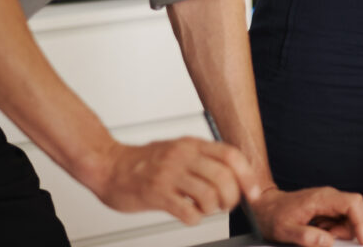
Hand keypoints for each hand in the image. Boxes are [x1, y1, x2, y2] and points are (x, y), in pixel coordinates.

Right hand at [89, 137, 260, 224]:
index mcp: (192, 144)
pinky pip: (187, 211)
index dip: (247, 176)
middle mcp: (183, 156)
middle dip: (232, 197)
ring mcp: (169, 174)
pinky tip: (189, 215)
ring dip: (213, 208)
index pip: (231, 156)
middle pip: (224, 176)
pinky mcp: (156, 194)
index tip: (253, 193)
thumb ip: (203, 159)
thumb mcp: (178, 149)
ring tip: (205, 209)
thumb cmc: (143, 162)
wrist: (108, 166)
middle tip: (226, 205)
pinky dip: (194, 219)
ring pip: (209, 194)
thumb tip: (234, 176)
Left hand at [250, 186, 362, 246]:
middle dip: (353, 227)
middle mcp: (330, 196)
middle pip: (359, 207)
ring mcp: (330, 200)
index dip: (361, 222)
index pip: (353, 204)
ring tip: (322, 233)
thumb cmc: (273, 215)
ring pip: (353, 214)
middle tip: (332, 237)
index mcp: (322, 198)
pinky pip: (343, 217)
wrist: (265, 204)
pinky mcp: (328, 206)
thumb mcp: (285, 231)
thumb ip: (307, 237)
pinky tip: (320, 230)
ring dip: (343, 229)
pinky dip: (337, 228)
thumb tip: (328, 242)